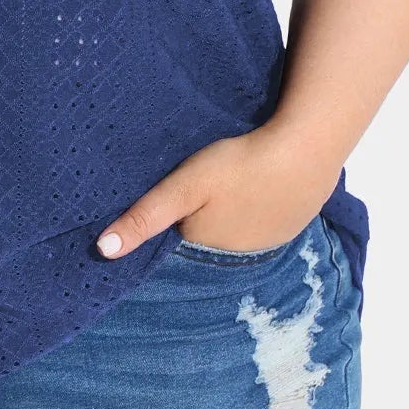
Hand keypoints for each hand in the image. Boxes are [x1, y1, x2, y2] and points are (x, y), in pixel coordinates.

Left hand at [95, 126, 341, 258]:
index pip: (174, 238)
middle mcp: (233, 256)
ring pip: (233, 228)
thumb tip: (102, 251)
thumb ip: (145, 217)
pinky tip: (252, 186)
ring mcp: (265, 244)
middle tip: (198, 184)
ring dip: (227, 213)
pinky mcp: (289, 226)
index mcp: (203, 246)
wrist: (306, 152)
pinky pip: (259, 221)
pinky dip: (253, 207)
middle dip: (197, 216)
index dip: (168, 216)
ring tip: (225, 185)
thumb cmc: (239, 167)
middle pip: (203, 233)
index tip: (164, 197)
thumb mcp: (184, 186)